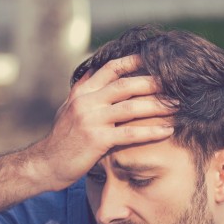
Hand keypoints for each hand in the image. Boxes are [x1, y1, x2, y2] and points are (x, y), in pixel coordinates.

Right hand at [25, 55, 175, 189]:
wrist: (46, 164)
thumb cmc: (61, 140)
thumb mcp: (68, 109)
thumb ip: (83, 92)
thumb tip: (94, 72)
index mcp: (82, 93)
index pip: (110, 69)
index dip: (133, 62)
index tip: (153, 59)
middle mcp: (86, 102)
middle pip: (125, 85)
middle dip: (152, 83)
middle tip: (175, 83)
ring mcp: (91, 120)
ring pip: (131, 107)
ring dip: (157, 105)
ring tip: (177, 105)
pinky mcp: (97, 140)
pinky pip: (130, 133)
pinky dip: (151, 131)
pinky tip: (167, 131)